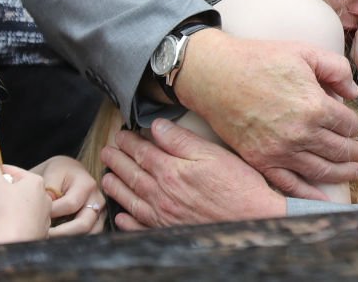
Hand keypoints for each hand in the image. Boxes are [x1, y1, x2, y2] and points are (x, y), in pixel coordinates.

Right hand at [0, 143, 51, 244]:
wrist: (15, 245)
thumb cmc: (5, 213)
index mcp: (35, 181)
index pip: (8, 172)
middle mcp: (43, 196)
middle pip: (11, 190)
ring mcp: (42, 215)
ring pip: (14, 206)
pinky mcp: (38, 231)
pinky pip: (19, 221)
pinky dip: (6, 222)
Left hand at [29, 155, 105, 236]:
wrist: (67, 172)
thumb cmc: (56, 173)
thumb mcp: (50, 174)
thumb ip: (48, 190)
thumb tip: (46, 211)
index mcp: (86, 184)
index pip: (70, 205)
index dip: (52, 213)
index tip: (36, 217)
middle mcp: (97, 199)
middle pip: (84, 223)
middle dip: (60, 233)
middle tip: (42, 236)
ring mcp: (100, 211)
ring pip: (90, 233)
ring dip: (69, 239)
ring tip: (50, 240)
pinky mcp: (98, 221)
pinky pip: (90, 236)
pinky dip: (75, 240)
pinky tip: (60, 240)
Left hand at [101, 118, 286, 229]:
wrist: (250, 219)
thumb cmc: (237, 185)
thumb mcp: (212, 153)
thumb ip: (182, 140)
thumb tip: (157, 127)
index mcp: (171, 171)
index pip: (142, 152)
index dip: (129, 142)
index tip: (121, 134)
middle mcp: (162, 194)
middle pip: (132, 174)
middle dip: (116, 161)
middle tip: (106, 152)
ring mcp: (163, 215)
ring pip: (131, 199)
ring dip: (116, 187)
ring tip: (106, 178)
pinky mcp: (169, 231)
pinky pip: (140, 226)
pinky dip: (127, 221)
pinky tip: (122, 216)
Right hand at [176, 29, 357, 198]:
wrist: (216, 75)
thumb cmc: (260, 59)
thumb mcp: (306, 52)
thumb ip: (337, 69)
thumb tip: (353, 94)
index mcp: (315, 106)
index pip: (349, 125)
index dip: (355, 125)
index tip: (353, 125)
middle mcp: (301, 134)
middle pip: (340, 151)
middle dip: (355, 153)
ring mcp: (280, 151)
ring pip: (322, 170)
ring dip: (343, 173)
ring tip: (354, 172)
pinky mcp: (261, 160)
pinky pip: (290, 184)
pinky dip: (310, 194)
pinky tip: (324, 198)